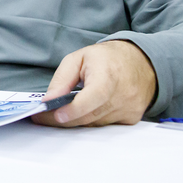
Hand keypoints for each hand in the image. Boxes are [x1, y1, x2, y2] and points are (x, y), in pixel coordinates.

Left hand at [32, 40, 156, 126]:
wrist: (141, 62)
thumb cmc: (106, 58)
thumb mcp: (78, 58)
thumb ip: (62, 79)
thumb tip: (49, 100)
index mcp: (109, 74)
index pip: (94, 97)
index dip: (74, 109)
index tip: (55, 114)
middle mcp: (123, 94)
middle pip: (90, 115)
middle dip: (63, 119)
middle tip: (42, 117)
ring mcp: (130, 108)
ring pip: (95, 123)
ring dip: (76, 120)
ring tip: (58, 112)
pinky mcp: (132, 118)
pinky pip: (105, 125)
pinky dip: (90, 120)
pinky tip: (82, 111)